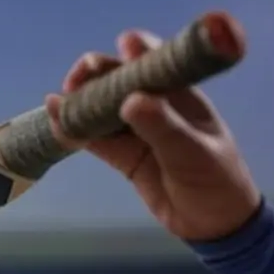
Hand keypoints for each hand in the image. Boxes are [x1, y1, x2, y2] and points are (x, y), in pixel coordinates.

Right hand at [47, 29, 261, 241]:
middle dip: (95, 74)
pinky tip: (57, 123)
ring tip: (58, 103)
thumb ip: (162, 127)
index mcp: (180, 96)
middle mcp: (155, 106)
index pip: (156, 62)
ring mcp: (136, 130)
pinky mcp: (123, 155)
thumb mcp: (194, 154)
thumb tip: (131, 100)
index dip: (136, 49)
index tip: (121, 47)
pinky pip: (95, 137)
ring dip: (80, 101)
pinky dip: (75, 129)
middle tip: (76, 82)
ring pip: (101, 107)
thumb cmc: (216, 182)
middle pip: (118, 79)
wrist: (216, 226)